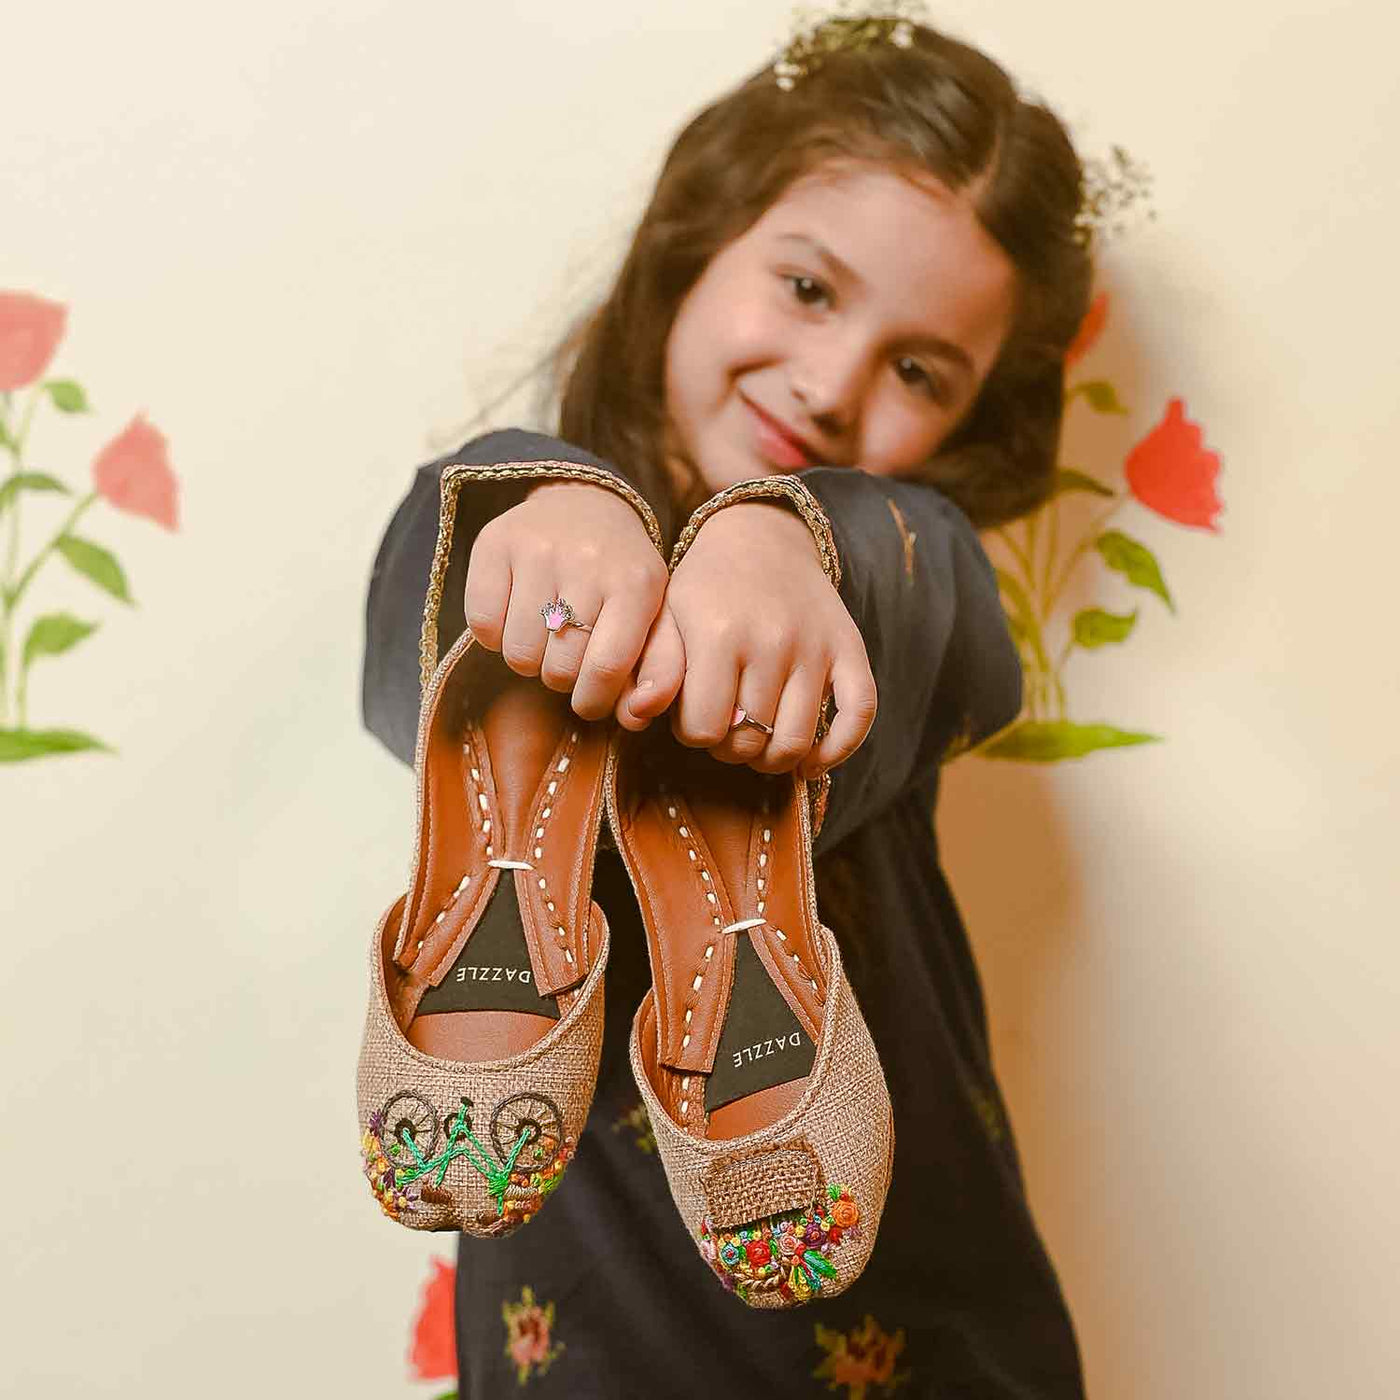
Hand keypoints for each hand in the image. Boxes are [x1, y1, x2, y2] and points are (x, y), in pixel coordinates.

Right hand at [464, 480, 680, 722]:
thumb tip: (636, 718)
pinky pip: (482, 625)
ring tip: (543, 638)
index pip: (606, 668)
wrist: (585, 502)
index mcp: (637, 583)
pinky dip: (495, 637)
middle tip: (567, 656)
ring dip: (528, 660)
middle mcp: (589, 560)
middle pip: (559, 667)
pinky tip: (514, 618)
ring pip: (519, 653)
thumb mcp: (656, 617)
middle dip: (561, 678)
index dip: (592, 700)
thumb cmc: (622, 577)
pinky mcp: (494, 543)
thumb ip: (658, 672)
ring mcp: (539, 549)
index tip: (589, 701)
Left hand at [621, 501, 876, 776]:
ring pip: (796, 739)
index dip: (694, 735)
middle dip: (730, 748)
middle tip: (724, 730)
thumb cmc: (705, 587)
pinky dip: (838, 748)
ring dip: (772, 758)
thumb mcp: (667, 617)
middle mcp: (773, 641)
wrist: (759, 538)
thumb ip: (654, 670)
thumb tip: (638, 717)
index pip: (704, 729)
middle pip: (749, 740)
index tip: (693, 718)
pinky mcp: (850, 647)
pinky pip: (859, 713)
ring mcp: (816, 646)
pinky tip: (812, 762)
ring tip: (758, 746)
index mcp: (719, 635)